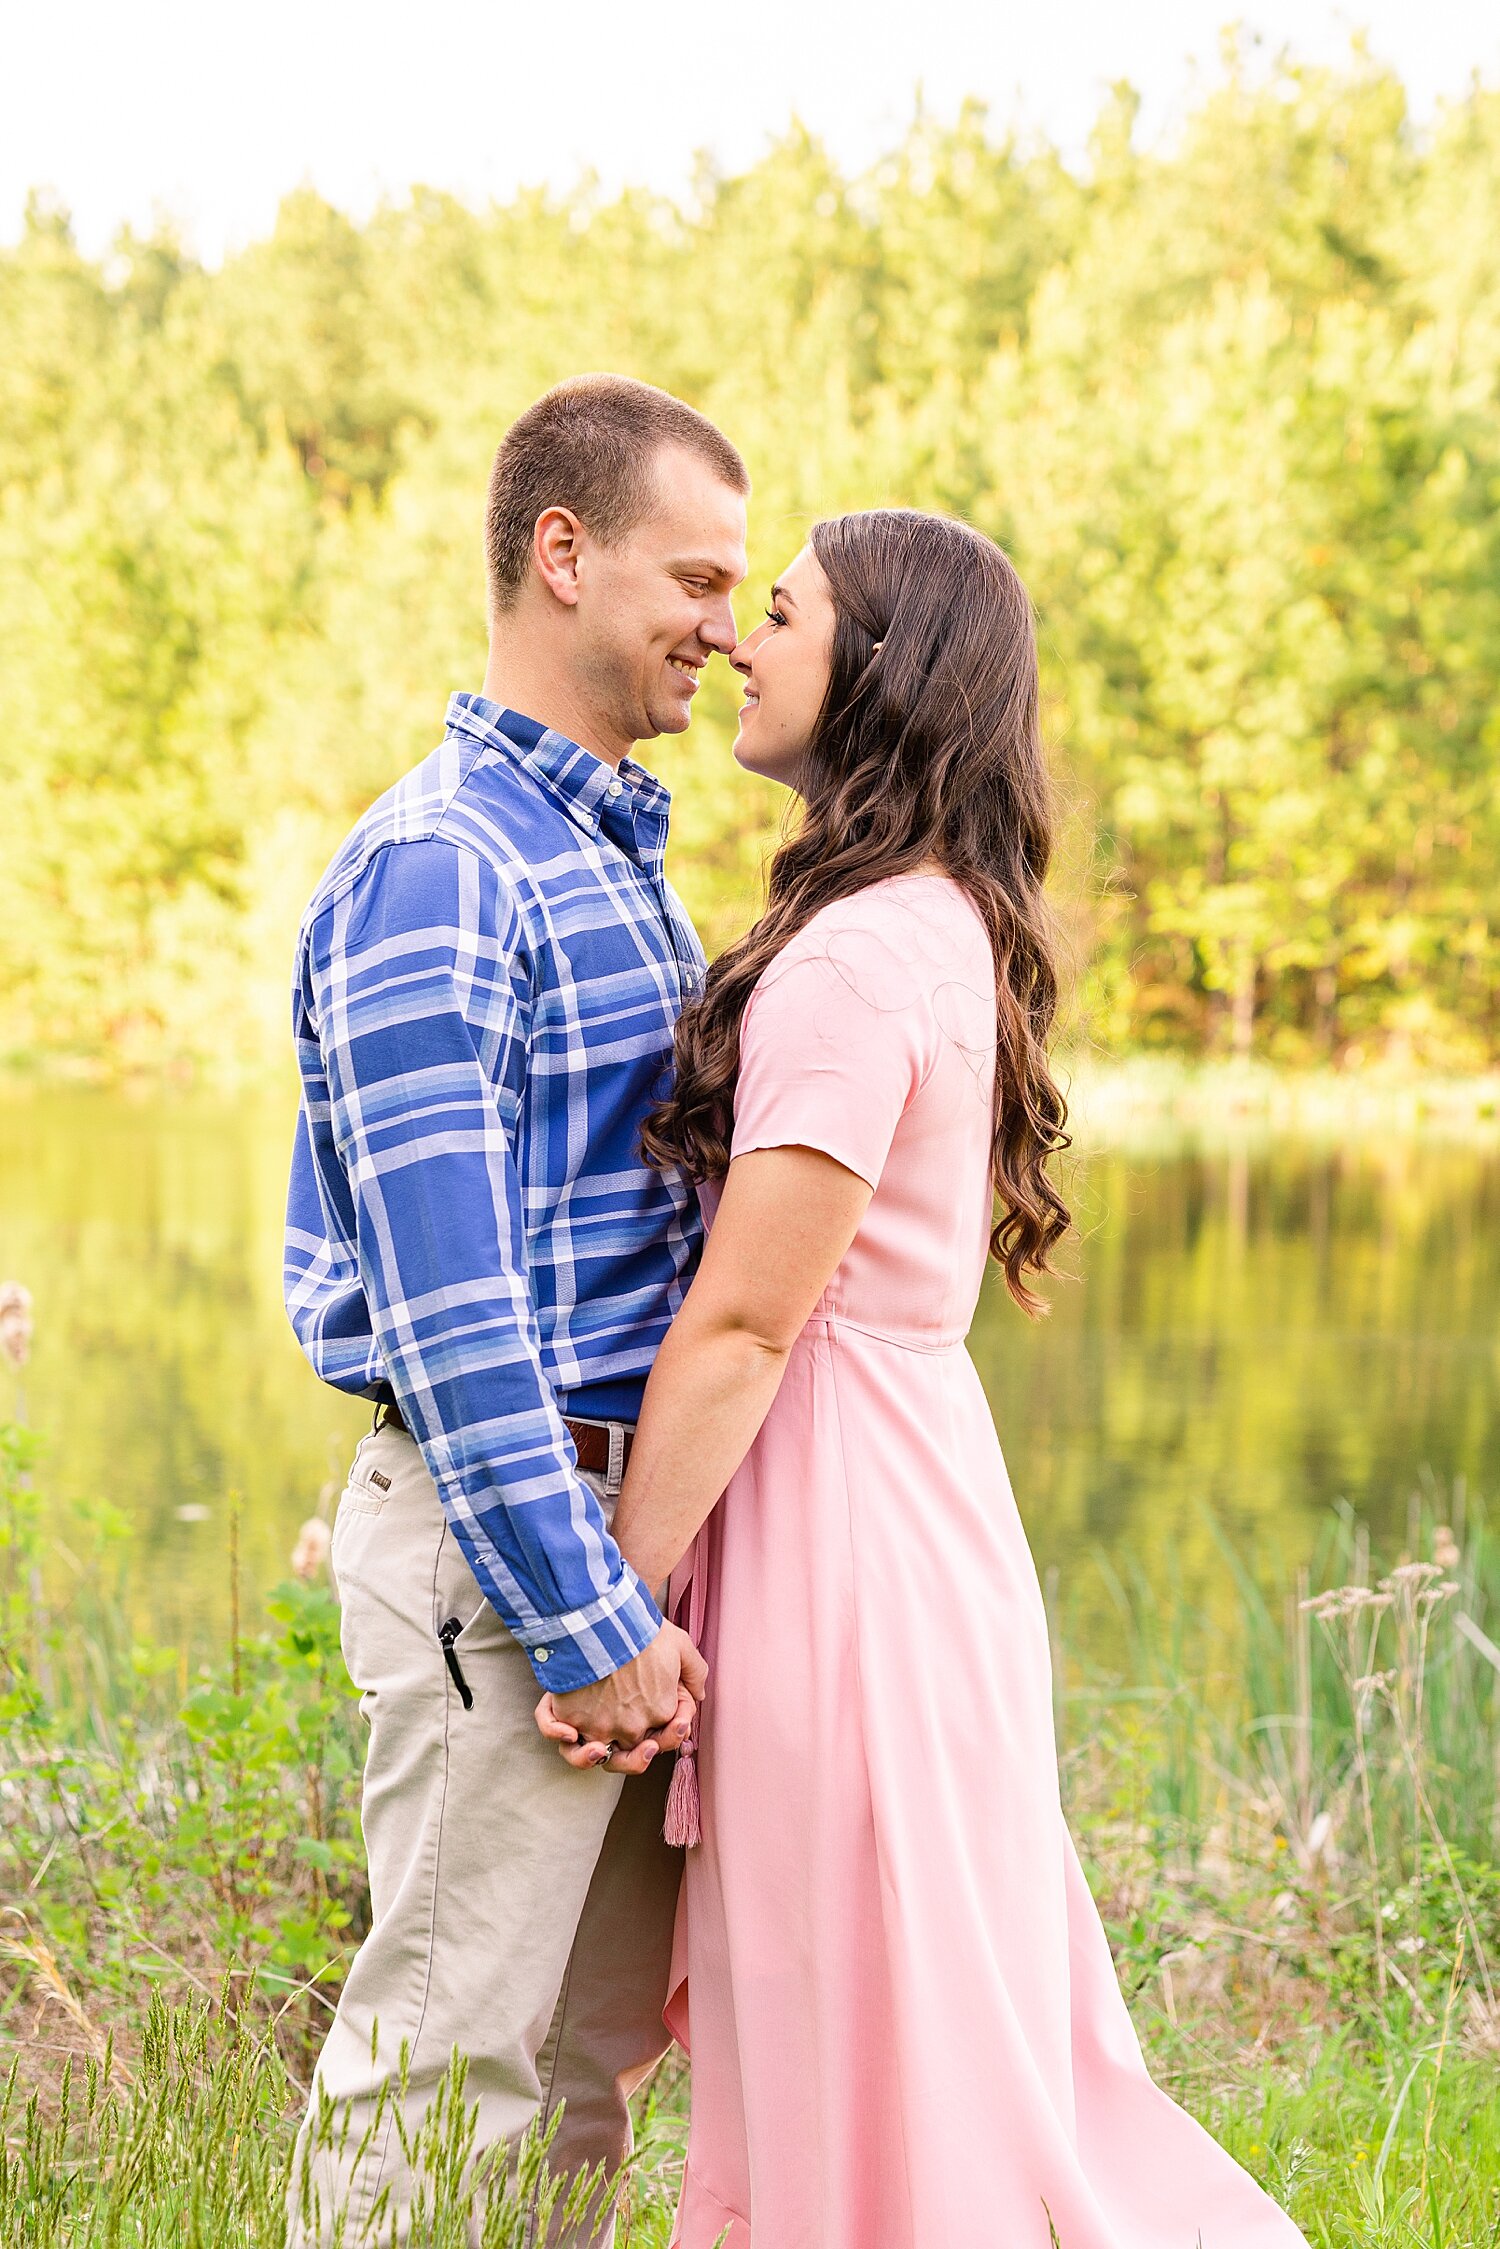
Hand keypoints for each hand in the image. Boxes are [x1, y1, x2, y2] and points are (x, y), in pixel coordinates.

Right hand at [535, 1623, 705, 1775]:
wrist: (603, 1618)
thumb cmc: (641, 1629)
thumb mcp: (682, 1645)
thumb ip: (695, 1674)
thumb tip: (699, 1695)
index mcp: (660, 1713)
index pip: (665, 1731)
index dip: (668, 1724)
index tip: (664, 1708)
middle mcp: (631, 1727)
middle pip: (634, 1750)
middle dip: (642, 1749)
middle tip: (644, 1742)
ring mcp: (600, 1727)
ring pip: (598, 1756)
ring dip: (598, 1756)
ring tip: (599, 1749)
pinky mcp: (571, 1719)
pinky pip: (561, 1740)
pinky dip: (560, 1737)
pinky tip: (569, 1734)